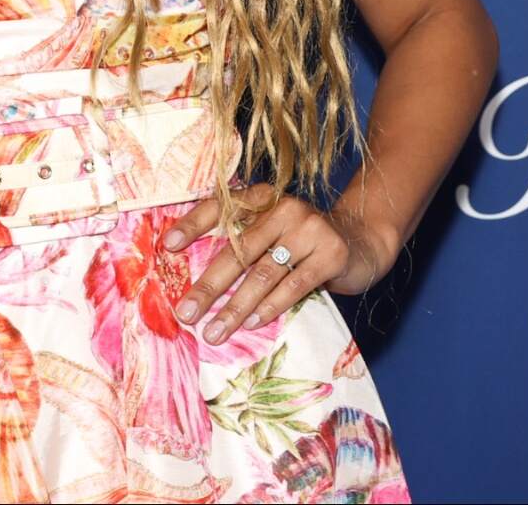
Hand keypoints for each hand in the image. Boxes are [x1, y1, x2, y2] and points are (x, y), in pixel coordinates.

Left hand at [161, 182, 389, 346]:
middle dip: (208, 286)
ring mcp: (309, 229)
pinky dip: (270, 307)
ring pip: (262, 274)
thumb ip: (239, 240)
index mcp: (260, 197)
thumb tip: (190, 273)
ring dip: (235, 307)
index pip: (219, 207)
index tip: (167, 246)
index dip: (192, 225)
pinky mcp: (331, 253)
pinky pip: (293, 285)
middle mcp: (282, 208)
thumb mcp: (270, 231)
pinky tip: (251, 324)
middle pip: (237, 250)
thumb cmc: (300, 241)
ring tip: (214, 331)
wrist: (360, 241)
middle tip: (185, 313)